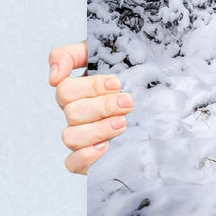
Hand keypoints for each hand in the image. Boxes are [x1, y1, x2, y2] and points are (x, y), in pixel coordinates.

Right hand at [49, 41, 133, 174]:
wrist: (163, 98)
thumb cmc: (134, 72)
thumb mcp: (106, 52)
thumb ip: (72, 54)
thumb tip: (53, 77)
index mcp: (78, 90)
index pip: (65, 89)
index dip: (90, 87)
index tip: (116, 83)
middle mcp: (77, 113)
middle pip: (71, 112)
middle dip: (103, 106)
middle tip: (128, 102)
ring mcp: (82, 135)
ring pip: (70, 137)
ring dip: (98, 129)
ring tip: (123, 123)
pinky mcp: (89, 158)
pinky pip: (73, 163)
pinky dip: (86, 156)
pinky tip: (105, 147)